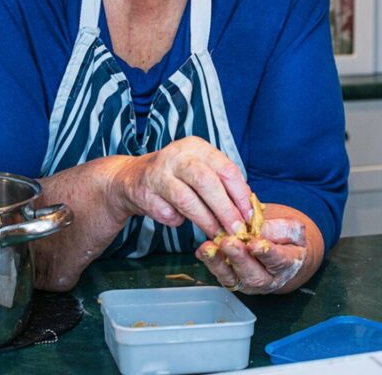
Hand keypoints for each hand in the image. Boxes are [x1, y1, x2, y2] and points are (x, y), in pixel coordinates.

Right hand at [111, 136, 252, 237]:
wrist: (132, 178)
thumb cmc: (176, 177)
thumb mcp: (199, 170)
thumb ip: (222, 184)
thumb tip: (248, 212)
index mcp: (195, 146)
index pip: (226, 169)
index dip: (241, 195)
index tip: (249, 216)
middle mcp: (176, 155)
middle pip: (207, 182)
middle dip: (225, 210)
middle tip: (237, 231)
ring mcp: (157, 173)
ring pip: (187, 200)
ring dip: (206, 221)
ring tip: (217, 235)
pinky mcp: (144, 192)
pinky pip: (168, 213)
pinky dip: (178, 221)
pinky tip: (179, 219)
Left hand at [196, 217, 307, 293]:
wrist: (280, 250)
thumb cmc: (287, 238)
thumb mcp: (292, 228)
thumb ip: (280, 228)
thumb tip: (261, 228)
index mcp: (288, 264)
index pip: (279, 261)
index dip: (267, 253)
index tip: (255, 244)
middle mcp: (268, 278)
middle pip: (254, 274)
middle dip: (239, 259)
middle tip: (228, 243)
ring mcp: (248, 280)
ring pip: (233, 278)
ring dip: (218, 263)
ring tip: (209, 248)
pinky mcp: (233, 278)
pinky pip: (220, 274)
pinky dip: (210, 262)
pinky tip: (202, 251)